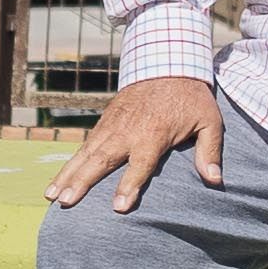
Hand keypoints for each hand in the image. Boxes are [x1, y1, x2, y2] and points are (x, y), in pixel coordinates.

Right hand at [47, 75, 222, 212]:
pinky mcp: (104, 123)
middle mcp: (128, 131)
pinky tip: (57, 182)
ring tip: (51, 197)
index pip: (140, 164)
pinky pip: (84, 147)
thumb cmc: (191, 97)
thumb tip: (216, 181)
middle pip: (102, 160)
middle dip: (82, 182)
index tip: (118, 207)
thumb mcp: (209, 121)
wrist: (166, 61)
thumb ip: (210, 151)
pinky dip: (69, 164)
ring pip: (86, 154)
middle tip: (66, 203)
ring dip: (68, 176)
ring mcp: (112, 126)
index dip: (129, 185)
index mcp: (155, 134)